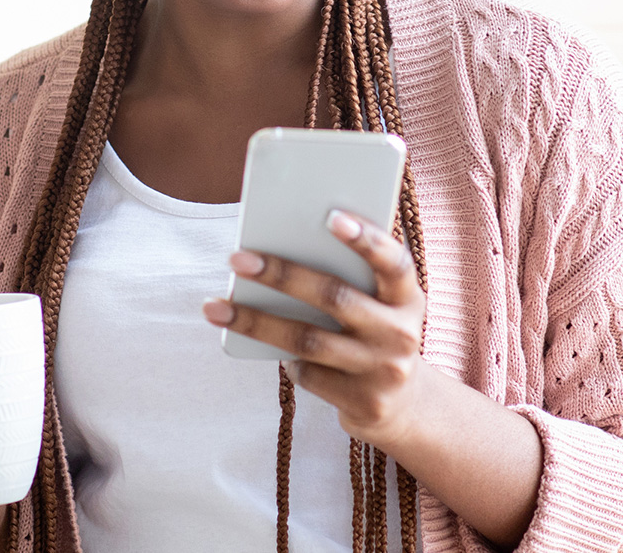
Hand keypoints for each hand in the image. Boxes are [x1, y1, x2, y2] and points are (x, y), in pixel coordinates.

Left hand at [202, 209, 427, 451]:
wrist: (403, 406)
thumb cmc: (374, 334)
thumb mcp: (379, 305)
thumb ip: (350, 278)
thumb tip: (281, 247)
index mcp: (408, 298)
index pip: (394, 262)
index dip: (367, 240)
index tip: (331, 217)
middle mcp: (401, 333)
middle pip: (334, 297)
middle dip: (281, 275)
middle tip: (237, 258)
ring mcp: (383, 371)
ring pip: (307, 340)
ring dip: (255, 321)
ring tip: (214, 306)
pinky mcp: (362, 403)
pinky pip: (307, 374)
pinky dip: (282, 358)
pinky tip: (259, 344)